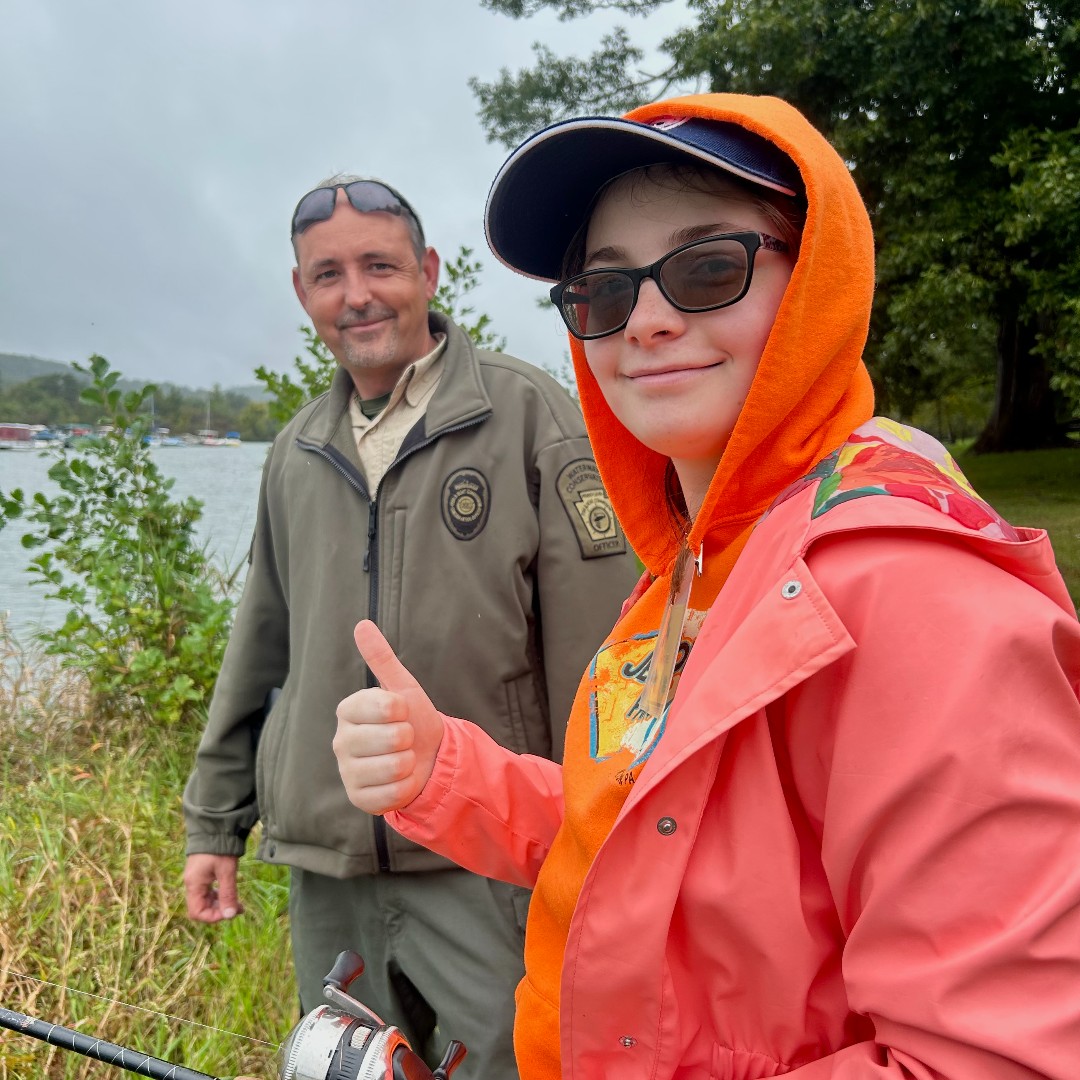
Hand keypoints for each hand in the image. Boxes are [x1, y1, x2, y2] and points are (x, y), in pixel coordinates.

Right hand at [183, 853, 242, 921]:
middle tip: (239, 907)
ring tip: (237, 902)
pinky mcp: (201, 872)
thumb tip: (230, 915)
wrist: (215, 826)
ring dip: (220, 903)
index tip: (230, 912)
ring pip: (205, 899)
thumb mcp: (226, 871)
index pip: (197, 912)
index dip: (213, 917)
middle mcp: (191, 883)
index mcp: (193, 885)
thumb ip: (228, 894)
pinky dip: (218, 894)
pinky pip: (207, 890)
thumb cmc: (220, 849)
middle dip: (219, 911)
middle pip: (201, 907)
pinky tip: (229, 891)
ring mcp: (196, 878)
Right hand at [334, 620, 444, 814]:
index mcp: (347, 710)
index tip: (400, 711)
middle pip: (393, 738)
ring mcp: (347, 772)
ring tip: (401, 758)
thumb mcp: (402, 687)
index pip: (385, 706)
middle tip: (402, 738)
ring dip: (409, 762)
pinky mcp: (358, 798)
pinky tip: (399, 780)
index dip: (402, 709)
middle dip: (409, 737)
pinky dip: (406, 786)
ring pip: (395, 766)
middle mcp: (340, 741)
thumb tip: (362, 624)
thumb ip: (381, 658)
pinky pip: (394, 793)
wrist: (425, 759)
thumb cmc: (411, 719)